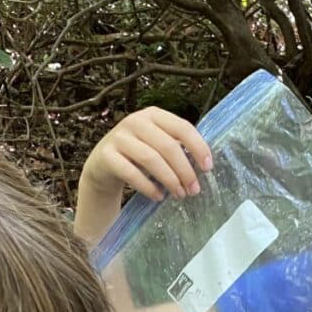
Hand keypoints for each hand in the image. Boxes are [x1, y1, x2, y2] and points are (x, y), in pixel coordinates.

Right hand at [80, 106, 212, 200]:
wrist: (102, 165)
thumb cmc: (137, 155)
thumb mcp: (156, 144)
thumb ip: (176, 147)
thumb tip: (204, 166)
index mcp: (153, 115)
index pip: (182, 127)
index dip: (198, 147)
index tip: (208, 168)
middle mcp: (135, 121)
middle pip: (168, 146)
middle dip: (185, 170)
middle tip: (194, 190)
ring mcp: (118, 137)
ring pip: (151, 159)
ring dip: (169, 180)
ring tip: (179, 195)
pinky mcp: (106, 155)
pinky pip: (131, 172)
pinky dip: (148, 187)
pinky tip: (158, 196)